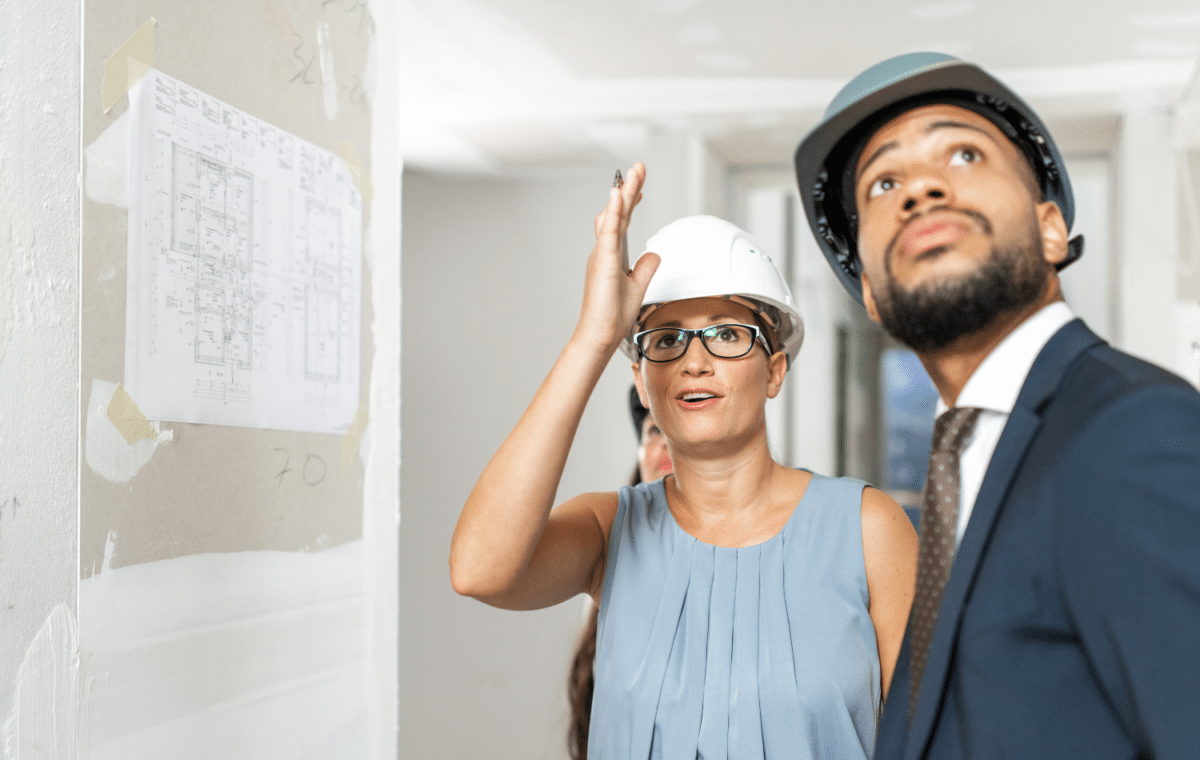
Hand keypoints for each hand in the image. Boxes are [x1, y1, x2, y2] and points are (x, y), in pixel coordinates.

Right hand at [574, 163, 659, 352]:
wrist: (599, 335)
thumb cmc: (611, 316)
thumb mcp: (637, 287)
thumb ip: (644, 268)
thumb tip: (653, 254)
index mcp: (610, 256)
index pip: (622, 223)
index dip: (630, 203)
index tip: (636, 187)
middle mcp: (604, 252)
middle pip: (618, 213)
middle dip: (628, 189)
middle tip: (638, 168)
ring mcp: (602, 255)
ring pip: (613, 216)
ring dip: (624, 192)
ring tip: (634, 172)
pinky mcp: (603, 261)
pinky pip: (610, 231)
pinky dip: (615, 211)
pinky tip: (619, 194)